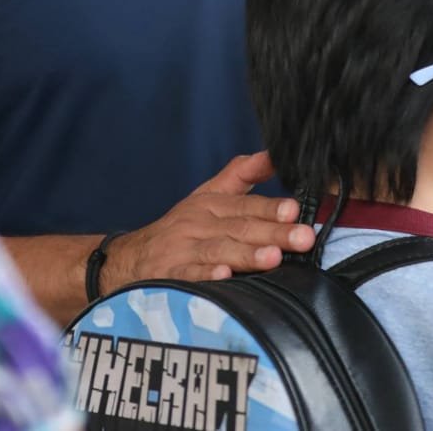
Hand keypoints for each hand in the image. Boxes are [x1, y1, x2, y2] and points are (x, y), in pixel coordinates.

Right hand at [100, 152, 315, 291]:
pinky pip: (189, 275)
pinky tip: (224, 277)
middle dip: (272, 233)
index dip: (270, 207)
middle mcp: (198, 224)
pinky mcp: (169, 275)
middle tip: (301, 238)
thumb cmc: (182, 228)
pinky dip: (205, 276)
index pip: (245, 204)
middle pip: (240, 228)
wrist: (132, 258)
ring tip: (272, 258)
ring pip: (218, 251)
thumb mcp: (209, 195)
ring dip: (246, 255)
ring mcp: (183, 250)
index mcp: (211, 204)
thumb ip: (243, 174)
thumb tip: (276, 154)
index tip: (294, 210)